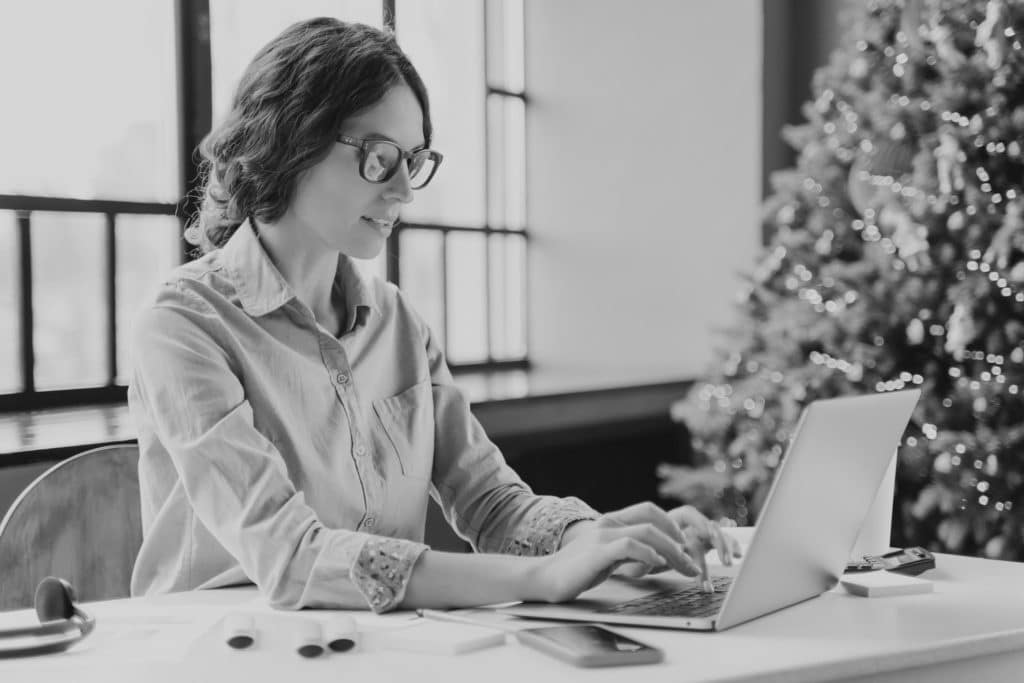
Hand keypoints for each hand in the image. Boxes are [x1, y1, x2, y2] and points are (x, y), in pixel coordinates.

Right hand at [562, 502, 742, 587]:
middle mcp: (608, 523)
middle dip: (679, 542)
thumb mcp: (607, 555)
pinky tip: (658, 565)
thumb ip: (628, 550)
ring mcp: (602, 536)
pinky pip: (629, 546)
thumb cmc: (577, 570)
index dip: (670, 522)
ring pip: (647, 532)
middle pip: (653, 521)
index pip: (648, 510)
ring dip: (671, 550)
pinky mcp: (598, 552)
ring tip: (684, 566)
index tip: (684, 542)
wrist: (545, 577)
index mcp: (611, 521)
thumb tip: (657, 556)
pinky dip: (648, 554)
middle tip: (692, 562)